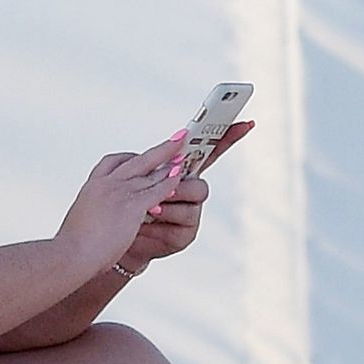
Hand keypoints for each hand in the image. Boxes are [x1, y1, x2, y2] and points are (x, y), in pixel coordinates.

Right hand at [56, 133, 184, 271]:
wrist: (70, 253)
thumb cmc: (70, 248)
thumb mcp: (76, 224)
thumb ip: (89, 219)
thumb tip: (86, 228)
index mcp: (91, 187)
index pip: (110, 163)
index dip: (128, 159)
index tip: (139, 156)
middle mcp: (105, 184)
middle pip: (135, 160)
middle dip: (158, 150)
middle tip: (174, 140)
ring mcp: (119, 192)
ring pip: (149, 173)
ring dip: (168, 163)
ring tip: (183, 156)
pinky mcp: (132, 206)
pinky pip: (157, 190)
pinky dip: (170, 182)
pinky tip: (180, 177)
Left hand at [121, 121, 253, 270]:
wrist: (118, 239)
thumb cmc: (128, 206)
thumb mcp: (138, 179)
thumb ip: (153, 165)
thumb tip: (168, 153)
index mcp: (183, 173)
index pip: (210, 153)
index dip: (228, 138)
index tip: (245, 124)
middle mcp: (191, 193)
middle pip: (201, 186)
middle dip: (181, 189)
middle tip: (164, 192)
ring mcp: (190, 215)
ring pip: (189, 208)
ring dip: (166, 207)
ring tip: (147, 210)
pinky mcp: (183, 236)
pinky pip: (177, 227)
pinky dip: (156, 225)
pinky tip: (143, 225)